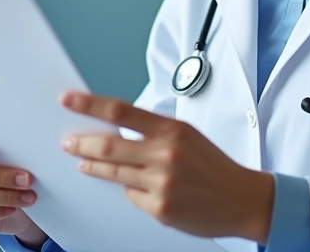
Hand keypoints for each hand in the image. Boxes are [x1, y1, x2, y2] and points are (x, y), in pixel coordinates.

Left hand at [59, 91, 274, 242]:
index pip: (120, 110)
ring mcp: (162, 183)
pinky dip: (128, 189)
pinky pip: (130, 196)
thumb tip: (114, 128)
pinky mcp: (160, 209)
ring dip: (93, 166)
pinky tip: (132, 186)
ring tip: (83, 162)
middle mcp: (165, 154)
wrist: (242, 199)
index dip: (89, 104)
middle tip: (68, 141)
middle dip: (81, 142)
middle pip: (108, 144)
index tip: (68, 100)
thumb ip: (153, 132)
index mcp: (172, 130)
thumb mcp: (187, 136)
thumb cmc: (213, 166)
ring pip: (113, 172)